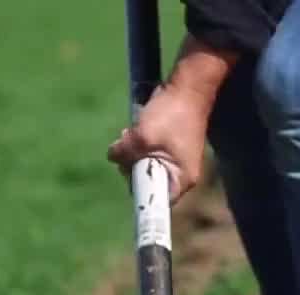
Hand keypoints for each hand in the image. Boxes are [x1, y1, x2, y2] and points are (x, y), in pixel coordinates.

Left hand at [106, 83, 211, 203]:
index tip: (127, 176)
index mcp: (181, 179)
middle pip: (145, 184)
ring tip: (132, 134)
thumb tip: (112, 156)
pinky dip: (137, 146)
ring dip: (132, 153)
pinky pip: (146, 155)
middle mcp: (179, 175)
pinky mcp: (168, 149)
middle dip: (131, 167)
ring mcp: (174, 162)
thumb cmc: (173, 113)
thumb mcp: (142, 136)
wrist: (188, 87)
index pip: (154, 201)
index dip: (138, 192)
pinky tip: (136, 131)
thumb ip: (124, 153)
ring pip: (143, 168)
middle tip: (127, 148)